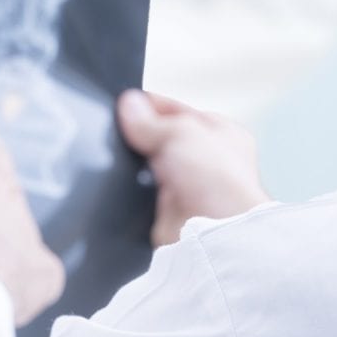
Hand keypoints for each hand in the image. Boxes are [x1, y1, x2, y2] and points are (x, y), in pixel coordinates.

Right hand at [117, 90, 270, 246]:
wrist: (212, 232)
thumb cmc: (218, 181)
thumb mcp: (180, 132)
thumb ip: (149, 119)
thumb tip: (128, 104)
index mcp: (219, 131)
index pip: (174, 109)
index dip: (147, 106)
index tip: (121, 105)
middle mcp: (205, 158)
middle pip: (158, 137)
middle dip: (137, 135)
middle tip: (117, 132)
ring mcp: (186, 183)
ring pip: (146, 163)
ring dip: (133, 163)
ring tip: (118, 157)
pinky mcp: (167, 207)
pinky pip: (138, 188)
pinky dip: (128, 185)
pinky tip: (120, 180)